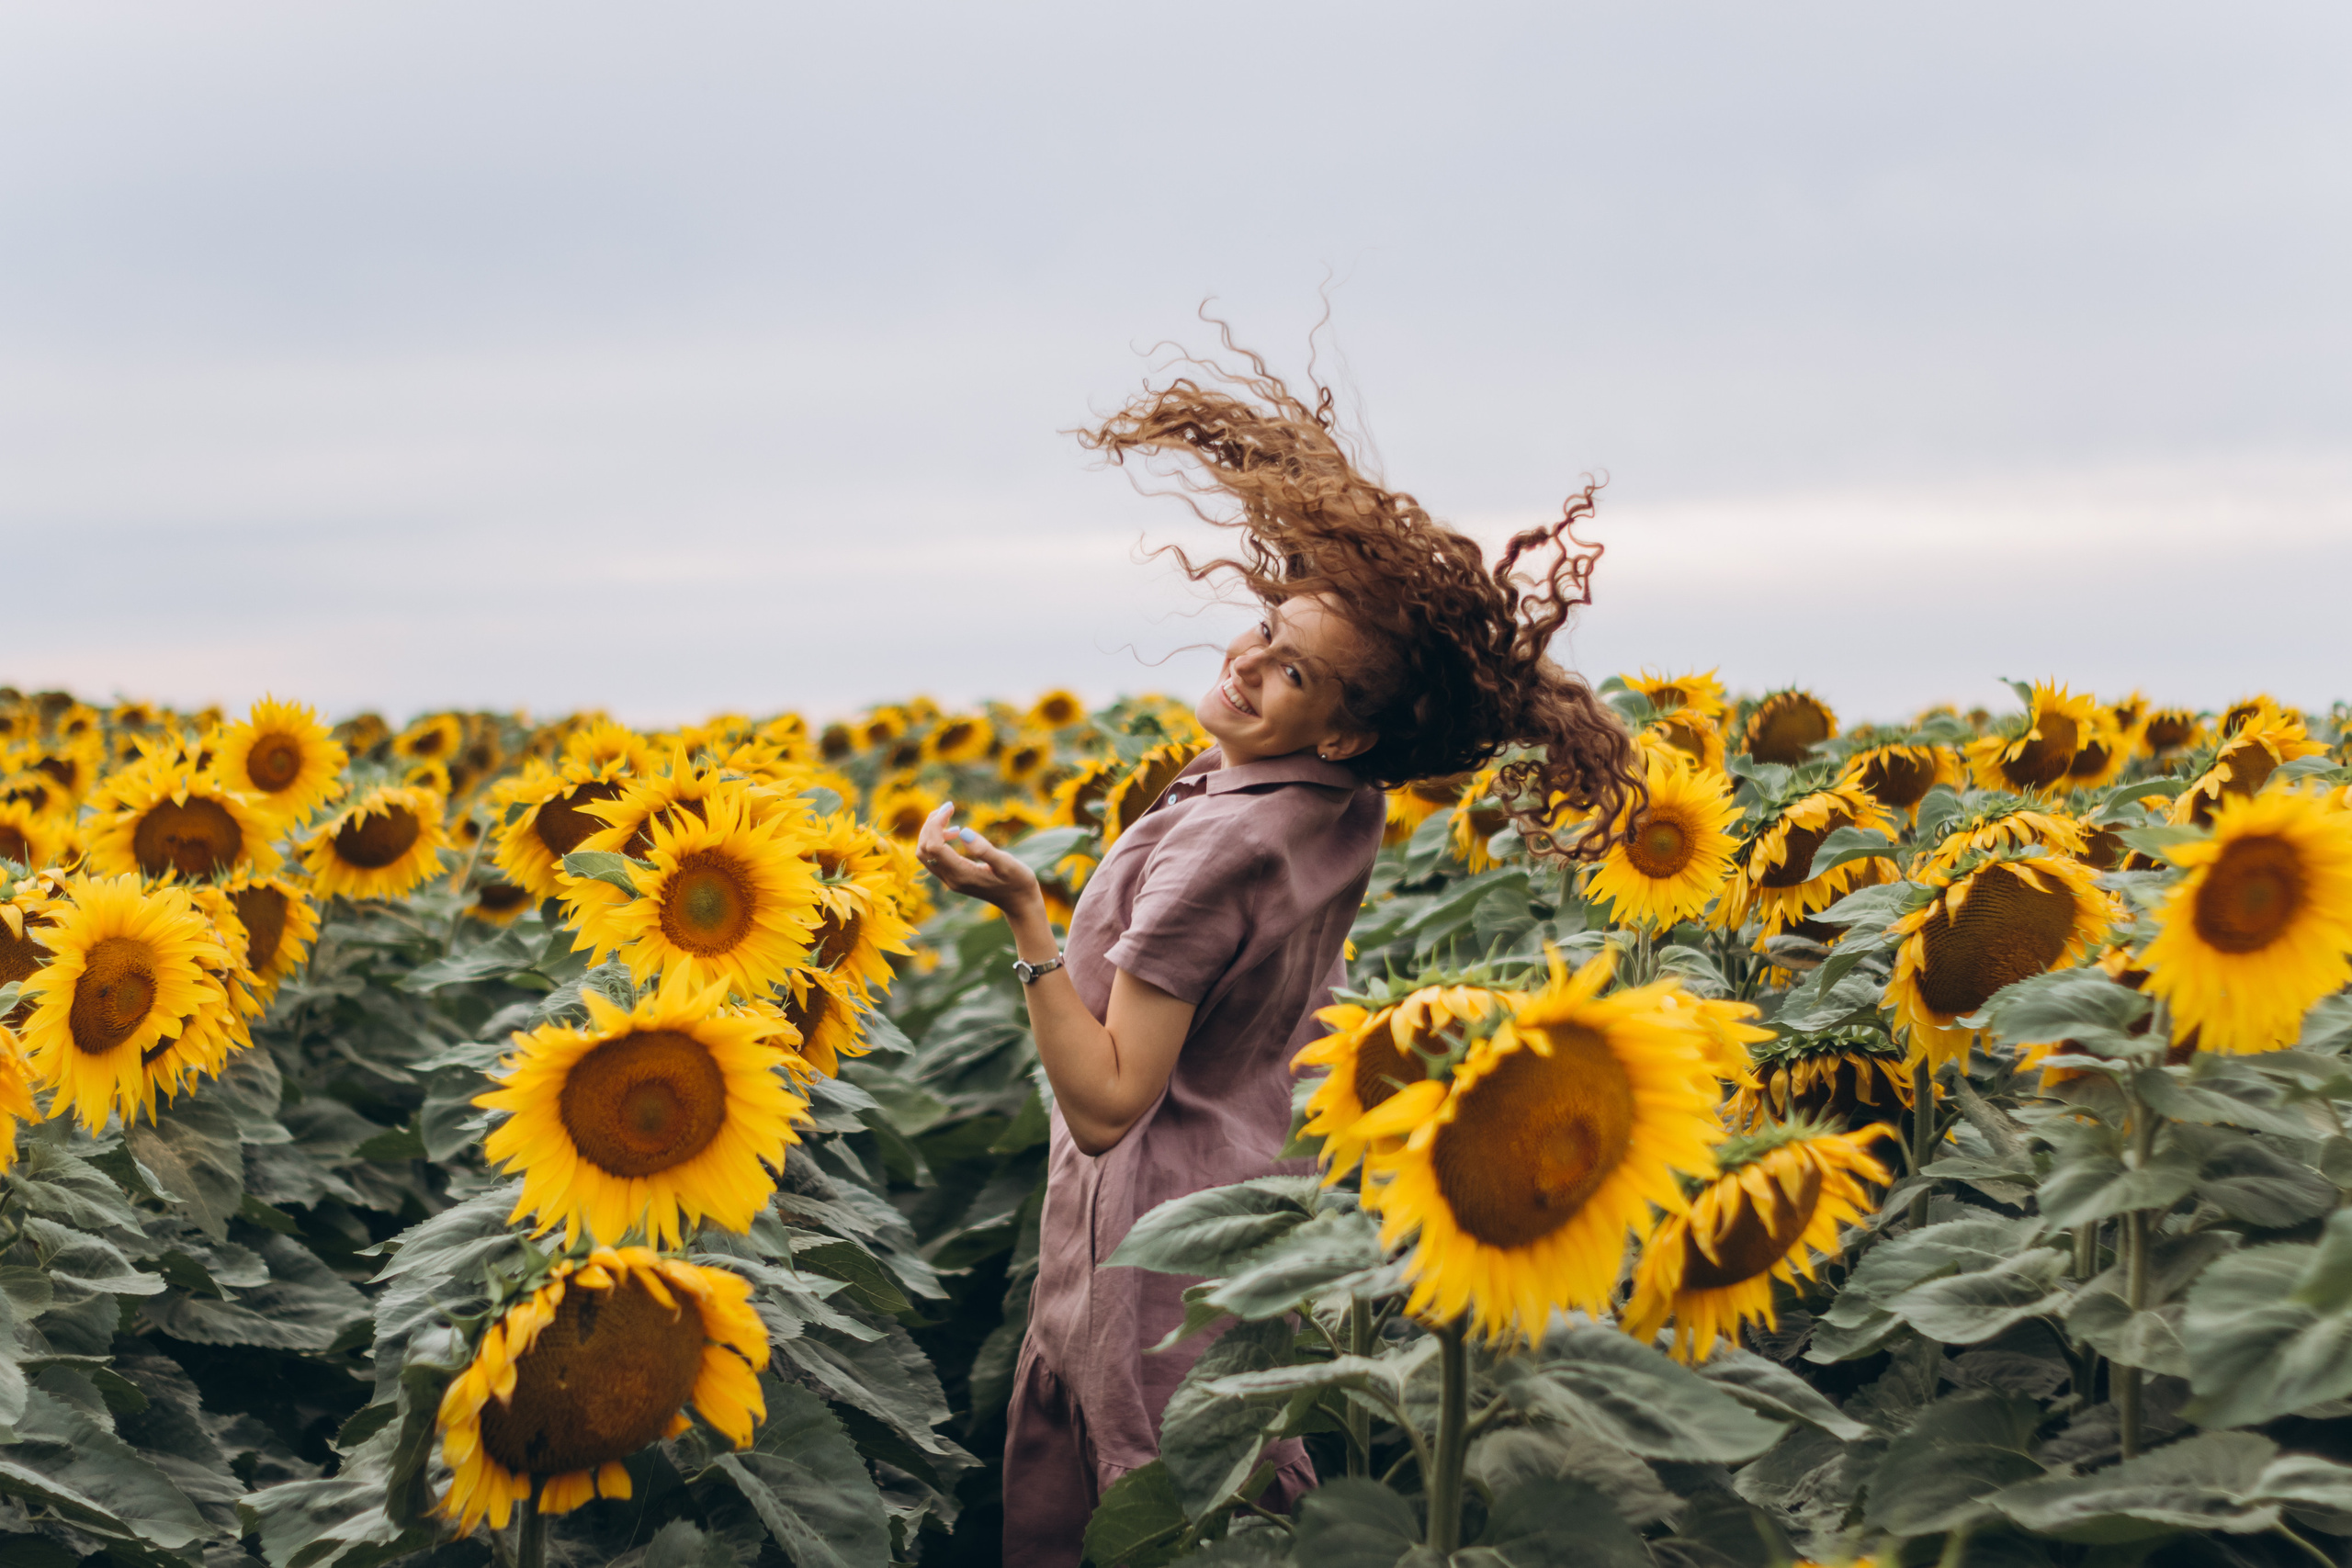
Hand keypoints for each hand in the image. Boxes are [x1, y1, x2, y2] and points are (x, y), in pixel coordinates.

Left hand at [915, 802, 1043, 918]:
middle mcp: (951, 879)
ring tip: (948, 817)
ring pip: (925, 854)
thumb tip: (963, 832)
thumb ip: (985, 849)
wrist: (1020, 903)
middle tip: (948, 808)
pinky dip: (936, 840)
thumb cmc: (1018, 882)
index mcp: (961, 874)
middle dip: (930, 825)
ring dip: (930, 832)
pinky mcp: (953, 878)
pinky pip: (933, 857)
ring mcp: (950, 880)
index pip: (933, 846)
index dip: (936, 824)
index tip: (950, 807)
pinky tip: (954, 832)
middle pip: (923, 849)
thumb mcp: (1007, 864)